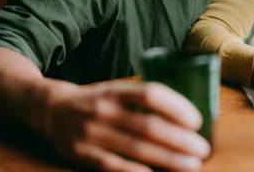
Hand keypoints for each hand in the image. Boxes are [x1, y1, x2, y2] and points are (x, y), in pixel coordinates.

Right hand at [41, 80, 210, 171]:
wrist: (51, 110)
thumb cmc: (95, 101)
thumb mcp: (115, 90)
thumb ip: (141, 99)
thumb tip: (184, 113)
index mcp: (115, 90)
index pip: (151, 94)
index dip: (176, 107)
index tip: (197, 120)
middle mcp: (103, 110)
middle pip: (148, 126)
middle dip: (180, 139)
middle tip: (203, 149)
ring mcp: (92, 133)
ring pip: (137, 149)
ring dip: (168, 159)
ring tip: (191, 164)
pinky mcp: (83, 155)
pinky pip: (114, 167)